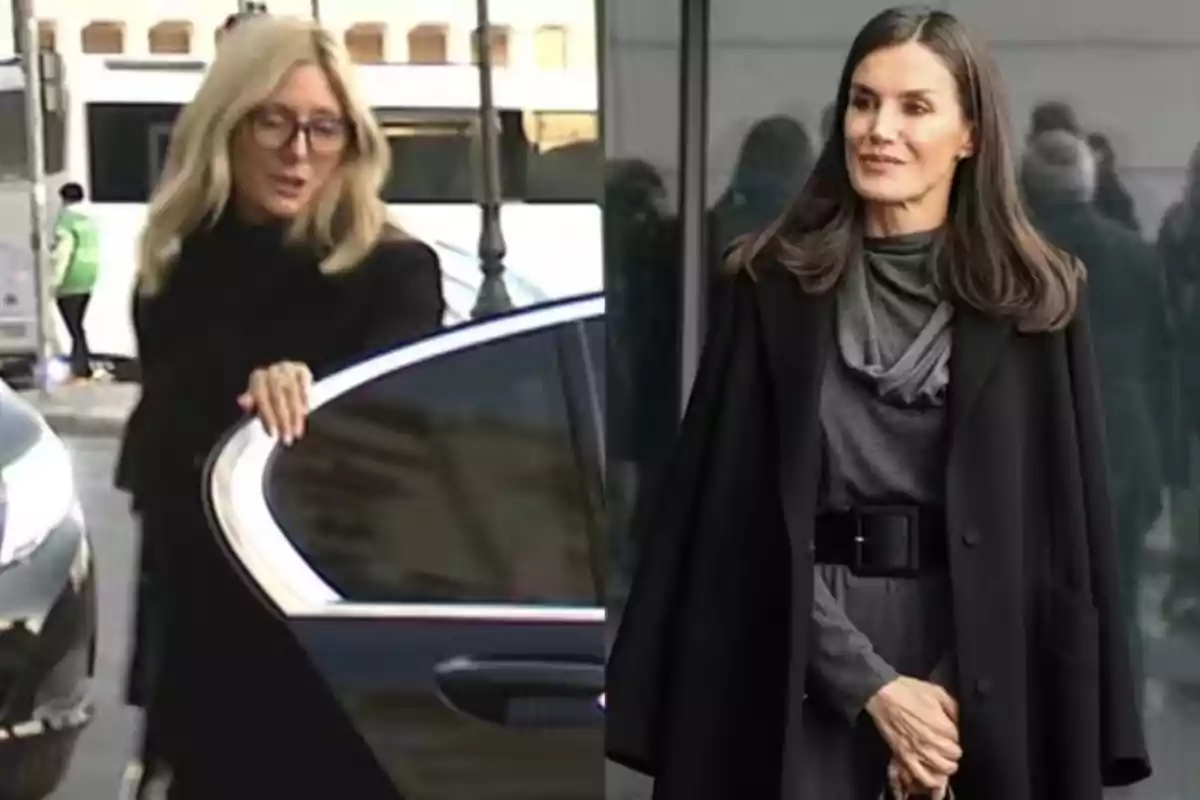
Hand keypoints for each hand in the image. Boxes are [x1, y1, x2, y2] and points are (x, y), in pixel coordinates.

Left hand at [237, 361, 311, 444]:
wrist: (285, 382)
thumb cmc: (269, 398)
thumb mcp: (258, 404)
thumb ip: (251, 404)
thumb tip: (242, 401)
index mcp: (258, 378)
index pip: (262, 398)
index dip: (268, 417)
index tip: (273, 434)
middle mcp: (272, 371)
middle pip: (278, 396)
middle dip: (283, 420)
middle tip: (287, 437)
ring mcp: (288, 368)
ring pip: (292, 392)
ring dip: (295, 414)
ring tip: (297, 431)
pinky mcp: (302, 369)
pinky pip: (304, 382)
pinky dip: (305, 397)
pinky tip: (305, 411)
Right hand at [865, 676, 960, 792]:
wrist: (882, 695)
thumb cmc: (908, 691)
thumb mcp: (937, 692)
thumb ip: (953, 708)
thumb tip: (958, 722)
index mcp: (942, 725)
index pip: (958, 740)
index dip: (955, 735)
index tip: (949, 731)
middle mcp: (932, 742)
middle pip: (954, 756)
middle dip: (953, 749)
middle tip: (947, 744)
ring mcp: (919, 752)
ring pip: (943, 769)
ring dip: (946, 764)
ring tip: (942, 758)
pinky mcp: (905, 757)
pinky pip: (923, 777)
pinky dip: (931, 779)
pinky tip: (933, 772)